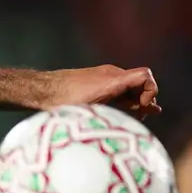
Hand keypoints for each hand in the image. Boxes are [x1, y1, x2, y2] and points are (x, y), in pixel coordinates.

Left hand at [45, 65, 160, 118]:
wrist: (41, 89)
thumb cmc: (63, 100)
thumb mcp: (93, 109)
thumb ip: (122, 109)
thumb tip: (150, 113)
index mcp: (111, 80)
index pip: (145, 76)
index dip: (150, 92)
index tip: (140, 108)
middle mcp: (110, 75)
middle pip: (140, 83)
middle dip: (145, 100)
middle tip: (142, 117)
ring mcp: (104, 77)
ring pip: (129, 87)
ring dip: (135, 101)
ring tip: (138, 117)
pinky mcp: (96, 82)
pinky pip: (117, 88)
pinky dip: (124, 100)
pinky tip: (124, 112)